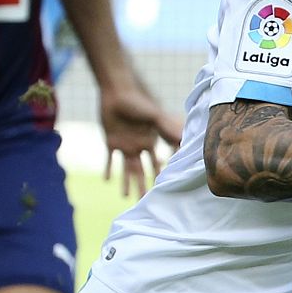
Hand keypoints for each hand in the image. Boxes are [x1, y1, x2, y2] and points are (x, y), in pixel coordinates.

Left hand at [101, 79, 180, 196]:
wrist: (116, 91)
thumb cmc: (137, 101)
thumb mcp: (155, 116)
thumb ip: (168, 129)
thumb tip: (185, 140)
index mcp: (150, 142)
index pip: (158, 163)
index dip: (162, 175)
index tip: (167, 189)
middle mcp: (139, 146)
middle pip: (143, 171)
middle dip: (145, 186)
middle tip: (147, 201)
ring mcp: (125, 144)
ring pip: (127, 169)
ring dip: (127, 183)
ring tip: (127, 198)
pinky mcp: (111, 141)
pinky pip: (109, 159)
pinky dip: (108, 168)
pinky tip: (106, 180)